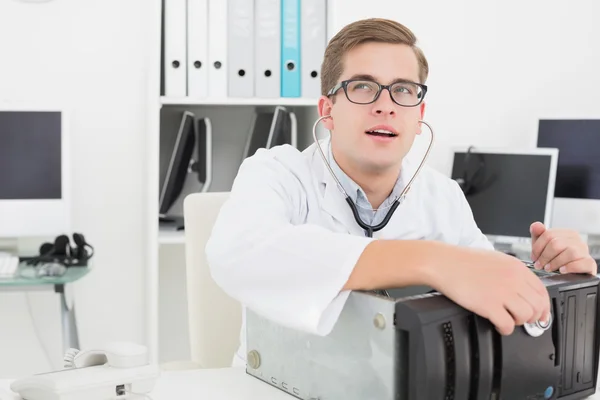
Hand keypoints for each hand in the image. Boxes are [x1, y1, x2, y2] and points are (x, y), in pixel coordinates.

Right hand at [430, 247, 550, 335]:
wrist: (443, 262)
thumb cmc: (462, 261)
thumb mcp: (495, 259)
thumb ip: (512, 272)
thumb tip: (522, 289)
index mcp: (516, 268)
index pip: (542, 291)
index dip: (543, 306)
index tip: (539, 314)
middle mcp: (513, 279)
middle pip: (538, 306)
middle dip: (532, 316)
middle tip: (521, 318)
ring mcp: (502, 293)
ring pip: (526, 316)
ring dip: (518, 322)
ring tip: (507, 319)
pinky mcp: (489, 305)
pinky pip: (507, 325)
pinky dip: (504, 329)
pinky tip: (497, 324)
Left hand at [530, 221, 596, 274]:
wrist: (571, 272)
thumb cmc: (556, 257)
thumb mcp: (544, 246)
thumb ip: (538, 234)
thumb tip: (536, 226)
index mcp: (567, 234)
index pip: (549, 235)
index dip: (538, 247)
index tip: (534, 257)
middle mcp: (577, 241)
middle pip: (557, 243)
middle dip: (545, 256)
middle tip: (539, 265)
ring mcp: (585, 252)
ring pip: (570, 253)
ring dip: (555, 262)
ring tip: (549, 269)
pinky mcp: (590, 264)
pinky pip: (582, 263)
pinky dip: (570, 267)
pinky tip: (562, 271)